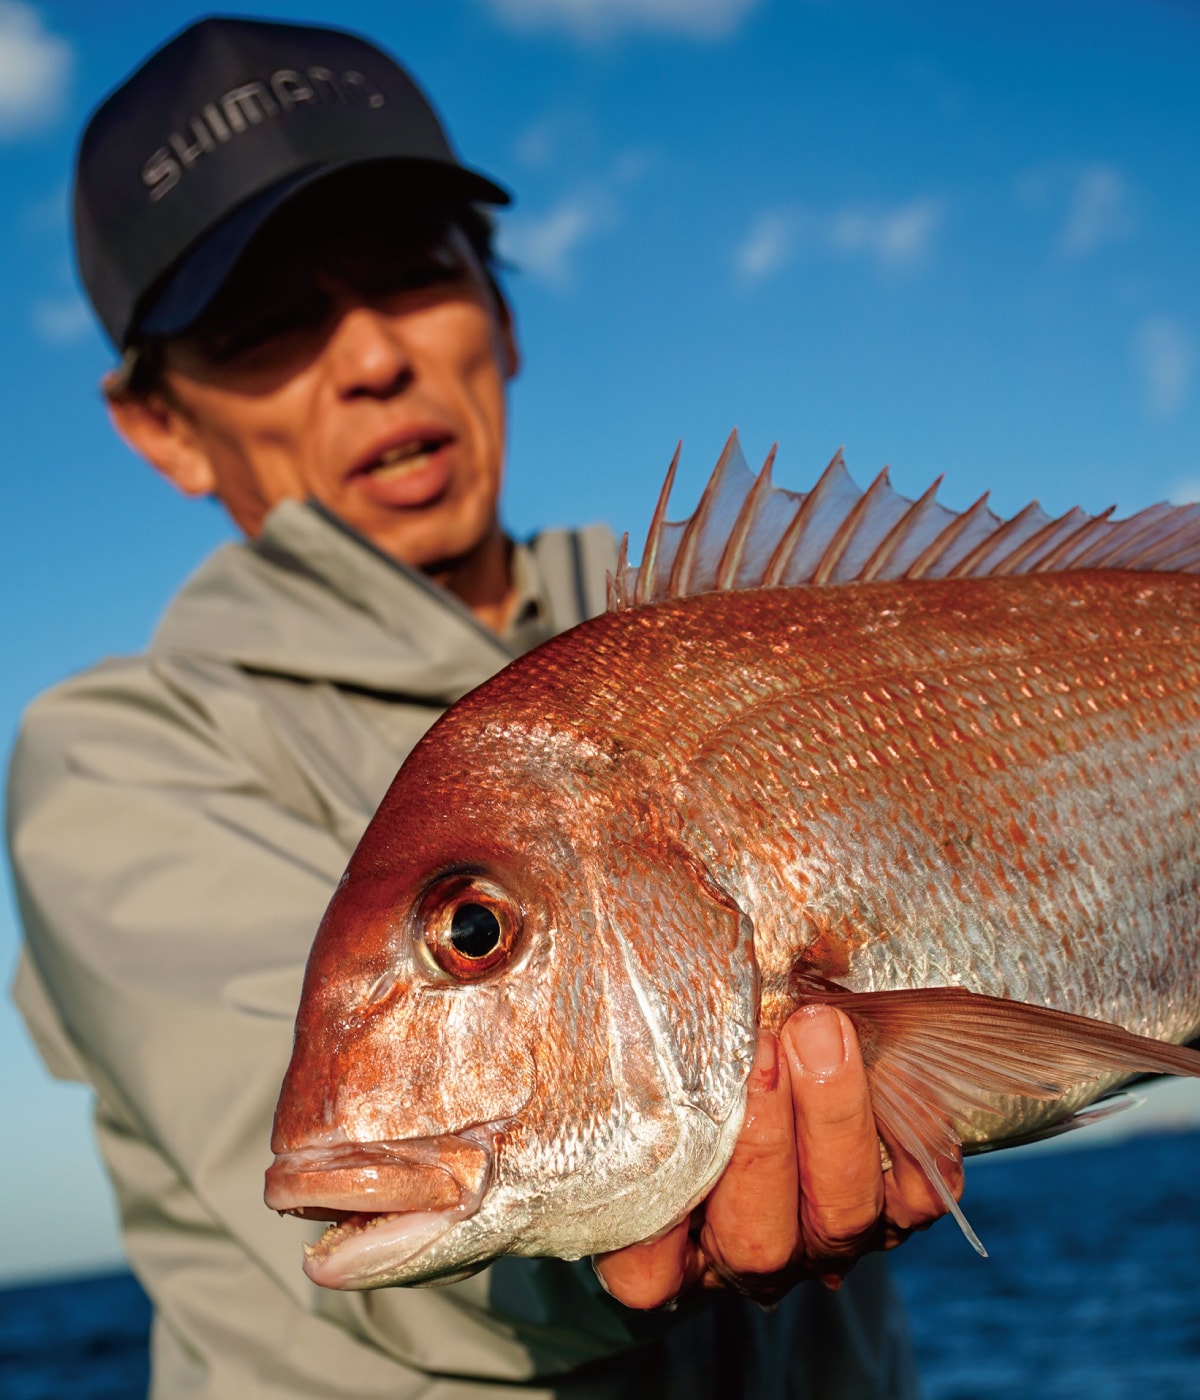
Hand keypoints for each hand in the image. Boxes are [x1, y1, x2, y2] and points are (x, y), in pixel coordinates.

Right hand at [592, 1004, 960, 1308]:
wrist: (788, 1042)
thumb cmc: (687, 1045)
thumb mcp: (643, 1047)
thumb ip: (620, 1031)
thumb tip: (527, 940)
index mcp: (671, 1241)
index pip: (646, 1273)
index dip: (654, 1223)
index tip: (661, 1128)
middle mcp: (748, 1251)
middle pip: (757, 1241)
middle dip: (762, 1145)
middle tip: (762, 1046)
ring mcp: (827, 1234)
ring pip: (841, 1220)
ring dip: (834, 1121)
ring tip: (822, 1027)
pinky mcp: (899, 1208)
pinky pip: (919, 1197)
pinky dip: (911, 1139)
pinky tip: (891, 1064)